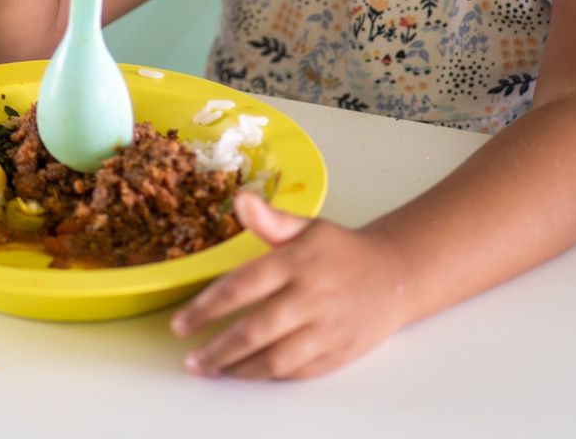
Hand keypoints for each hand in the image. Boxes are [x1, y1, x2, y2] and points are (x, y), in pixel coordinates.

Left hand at [171, 191, 405, 379]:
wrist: (394, 277)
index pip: (243, 286)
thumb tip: (240, 200)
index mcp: (297, 262)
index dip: (207, 308)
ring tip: (212, 369)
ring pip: (275, 358)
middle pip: (256, 329)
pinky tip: (246, 372)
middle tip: (191, 359)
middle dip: (218, 349)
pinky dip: (269, 375)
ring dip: (239, 368)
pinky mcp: (337, 354)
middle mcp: (310, 297)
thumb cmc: (340, 251)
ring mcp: (326, 329)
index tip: (181, 324)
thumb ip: (271, 219)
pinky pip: (297, 372)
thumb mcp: (308, 227)